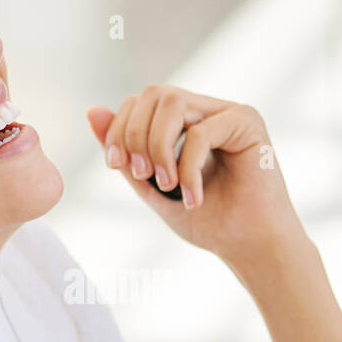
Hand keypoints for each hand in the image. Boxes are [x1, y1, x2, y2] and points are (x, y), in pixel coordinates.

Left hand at [85, 85, 305, 268]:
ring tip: (166, 185)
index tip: (115, 166)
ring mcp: (228, 112)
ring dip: (159, 147)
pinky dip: (188, 168)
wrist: (250, 247)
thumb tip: (92, 110)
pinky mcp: (248, 123)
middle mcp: (207, 110)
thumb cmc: (208, 221)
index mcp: (185, 122)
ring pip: (174, 104)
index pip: (140, 100)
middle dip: (135, 134)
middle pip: (154, 94)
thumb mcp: (152, 187)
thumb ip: (126, 153)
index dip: (119, 127)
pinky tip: (195, 199)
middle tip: (142, 175)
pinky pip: (200, 132)